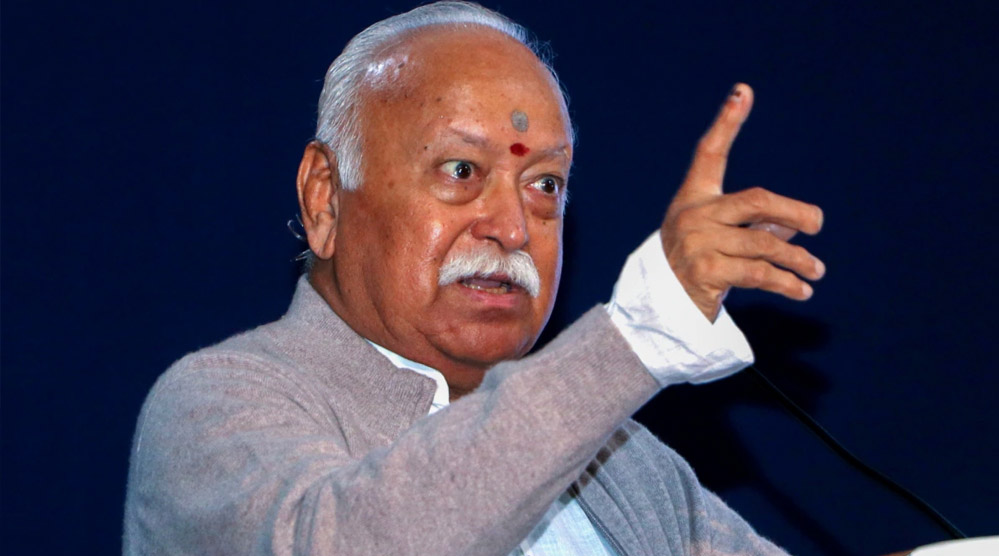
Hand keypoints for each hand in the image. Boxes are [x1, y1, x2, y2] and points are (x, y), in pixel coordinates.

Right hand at [661, 84, 824, 320]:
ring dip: (797, 259)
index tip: (743, 90)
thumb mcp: (723, 236)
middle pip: (756, 202)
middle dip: (794, 212)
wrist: (659, 306)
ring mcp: (698, 243)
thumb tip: (798, 223)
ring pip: (764, 243)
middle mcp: (694, 215)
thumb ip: (758, 224)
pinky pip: (758, 273)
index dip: (727, 122)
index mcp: (695, 197)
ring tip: (817, 270)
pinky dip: (786, 283)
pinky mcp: (705, 272)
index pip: (710, 153)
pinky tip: (802, 290)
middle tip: (817, 224)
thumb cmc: (697, 262)